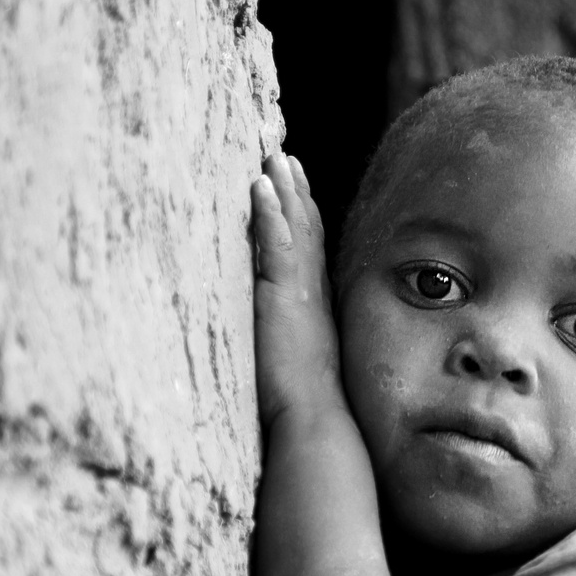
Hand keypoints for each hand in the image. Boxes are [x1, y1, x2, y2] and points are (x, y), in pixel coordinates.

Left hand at [251, 153, 342, 427]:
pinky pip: (277, 244)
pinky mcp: (284, 296)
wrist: (314, 419)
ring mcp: (301, 292)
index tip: (297, 189)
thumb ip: (286, 344)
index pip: (310, 252)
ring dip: (284, 190)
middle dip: (296, 192)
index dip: (305, 218)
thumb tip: (276, 346)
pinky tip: (260, 184)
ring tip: (273, 156)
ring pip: (294, 228)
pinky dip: (270, 212)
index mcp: (315, 307)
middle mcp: (313, 292)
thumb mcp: (293, 364)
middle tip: (285, 156)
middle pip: (306, 230)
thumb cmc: (304, 405)